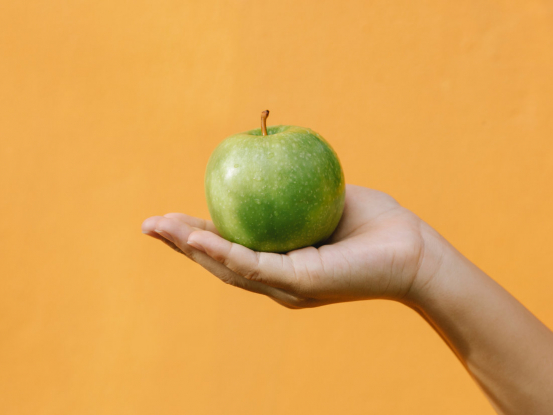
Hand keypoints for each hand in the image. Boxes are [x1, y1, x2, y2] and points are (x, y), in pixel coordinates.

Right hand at [141, 184, 441, 308]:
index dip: (198, 233)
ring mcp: (286, 284)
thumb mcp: (326, 199)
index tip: (171, 216)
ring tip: (160, 229)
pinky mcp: (300, 284)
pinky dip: (224, 251)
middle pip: (220, 261)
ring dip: (191, 248)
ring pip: (228, 267)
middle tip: (149, 225)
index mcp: (281, 260)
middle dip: (182, 244)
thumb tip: (274, 159)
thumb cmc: (374, 223)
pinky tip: (196, 237)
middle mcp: (278, 278)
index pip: (231, 247)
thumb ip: (297, 191)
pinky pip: (255, 265)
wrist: (414, 250)